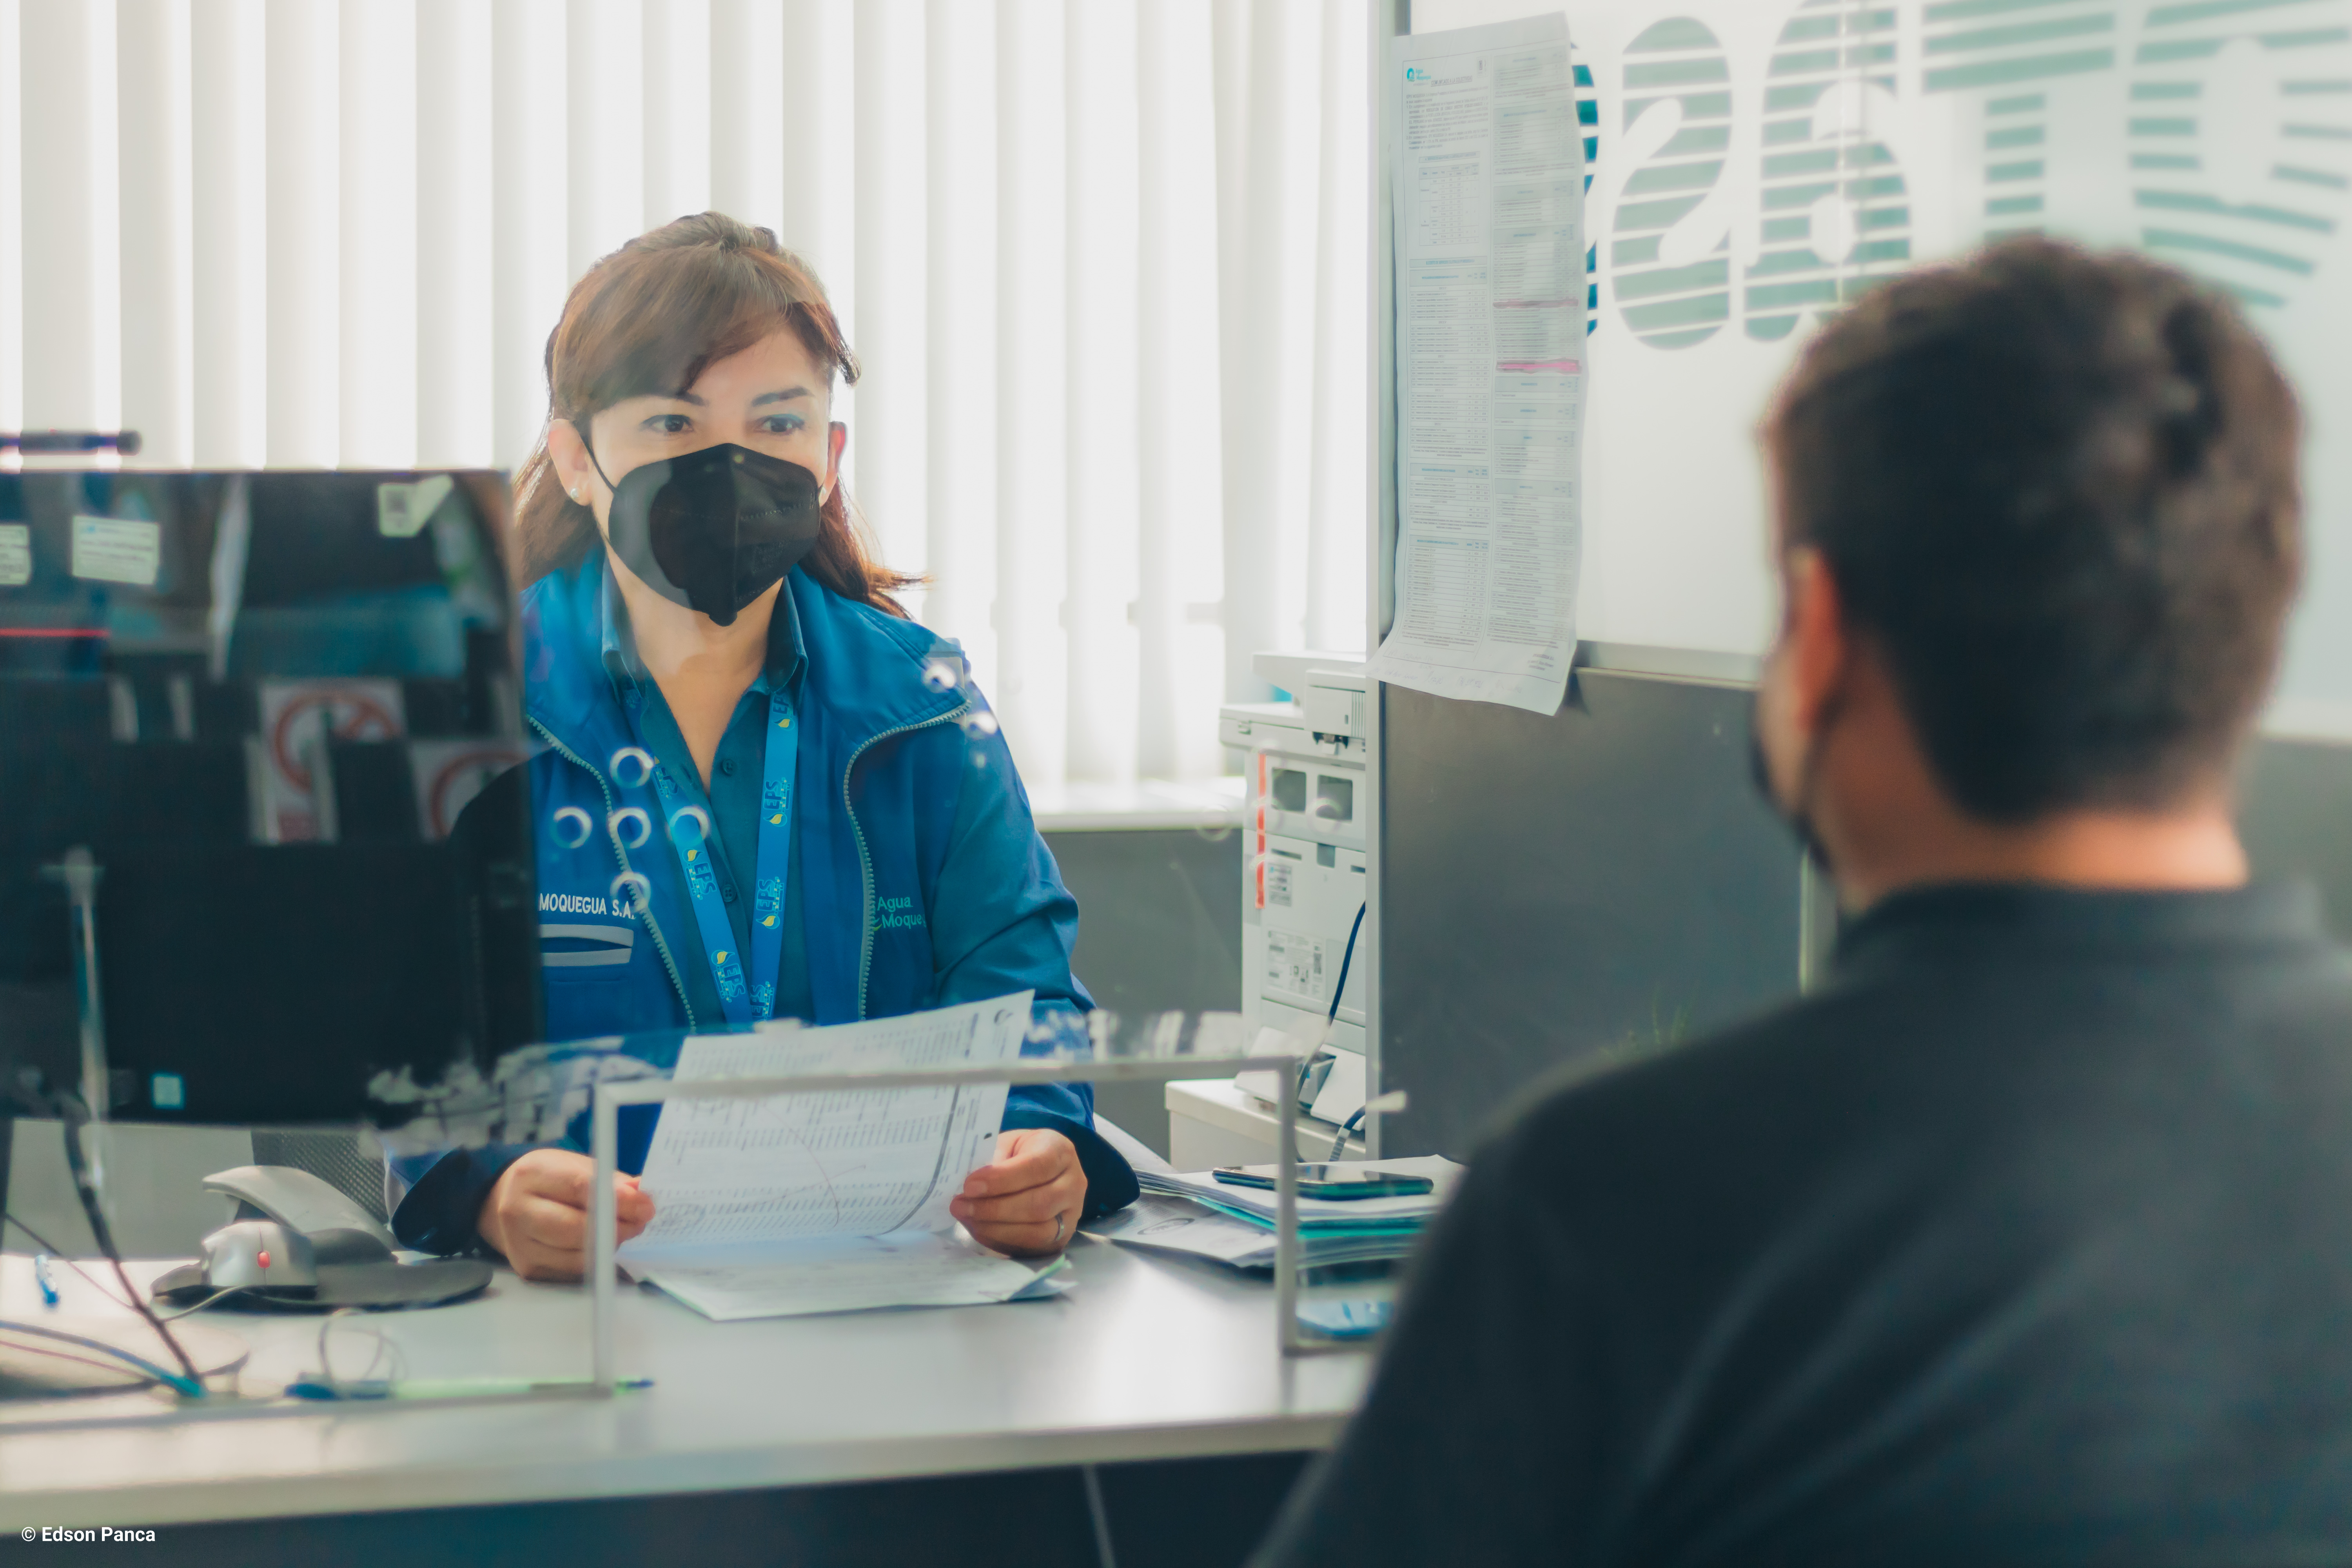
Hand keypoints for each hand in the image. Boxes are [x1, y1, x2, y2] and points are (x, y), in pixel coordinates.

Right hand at [477, 1149, 654, 1281]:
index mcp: (530, 1174)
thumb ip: (610, 1180)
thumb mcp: (577, 1166)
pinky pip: (571, 1270)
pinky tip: (603, 1246)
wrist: (509, 1200)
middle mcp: (517, 1210)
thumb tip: (641, 1194)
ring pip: (575, 1254)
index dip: (616, 1200)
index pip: (578, 1188)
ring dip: (609, 1245)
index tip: (645, 1205)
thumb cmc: (551, 1180)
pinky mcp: (527, 1268)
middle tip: (640, 1222)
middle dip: (615, 1227)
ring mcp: (519, 1243)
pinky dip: (595, 1260)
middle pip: (573, 1228)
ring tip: (625, 1231)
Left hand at [951, 1129, 1086, 1256]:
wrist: (1042, 1172)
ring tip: (966, 1217)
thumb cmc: (1020, 1154)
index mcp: (1061, 1152)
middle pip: (1039, 1204)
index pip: (1037, 1167)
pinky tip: (979, 1229)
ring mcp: (1071, 1216)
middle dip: (994, 1209)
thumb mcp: (1007, 1144)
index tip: (970, 1185)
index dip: (1002, 1179)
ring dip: (995, 1228)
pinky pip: (1031, 1248)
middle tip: (960, 1205)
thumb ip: (992, 1160)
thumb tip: (969, 1187)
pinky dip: (1000, 1241)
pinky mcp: (1060, 1240)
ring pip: (1037, 1231)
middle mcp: (1074, 1185)